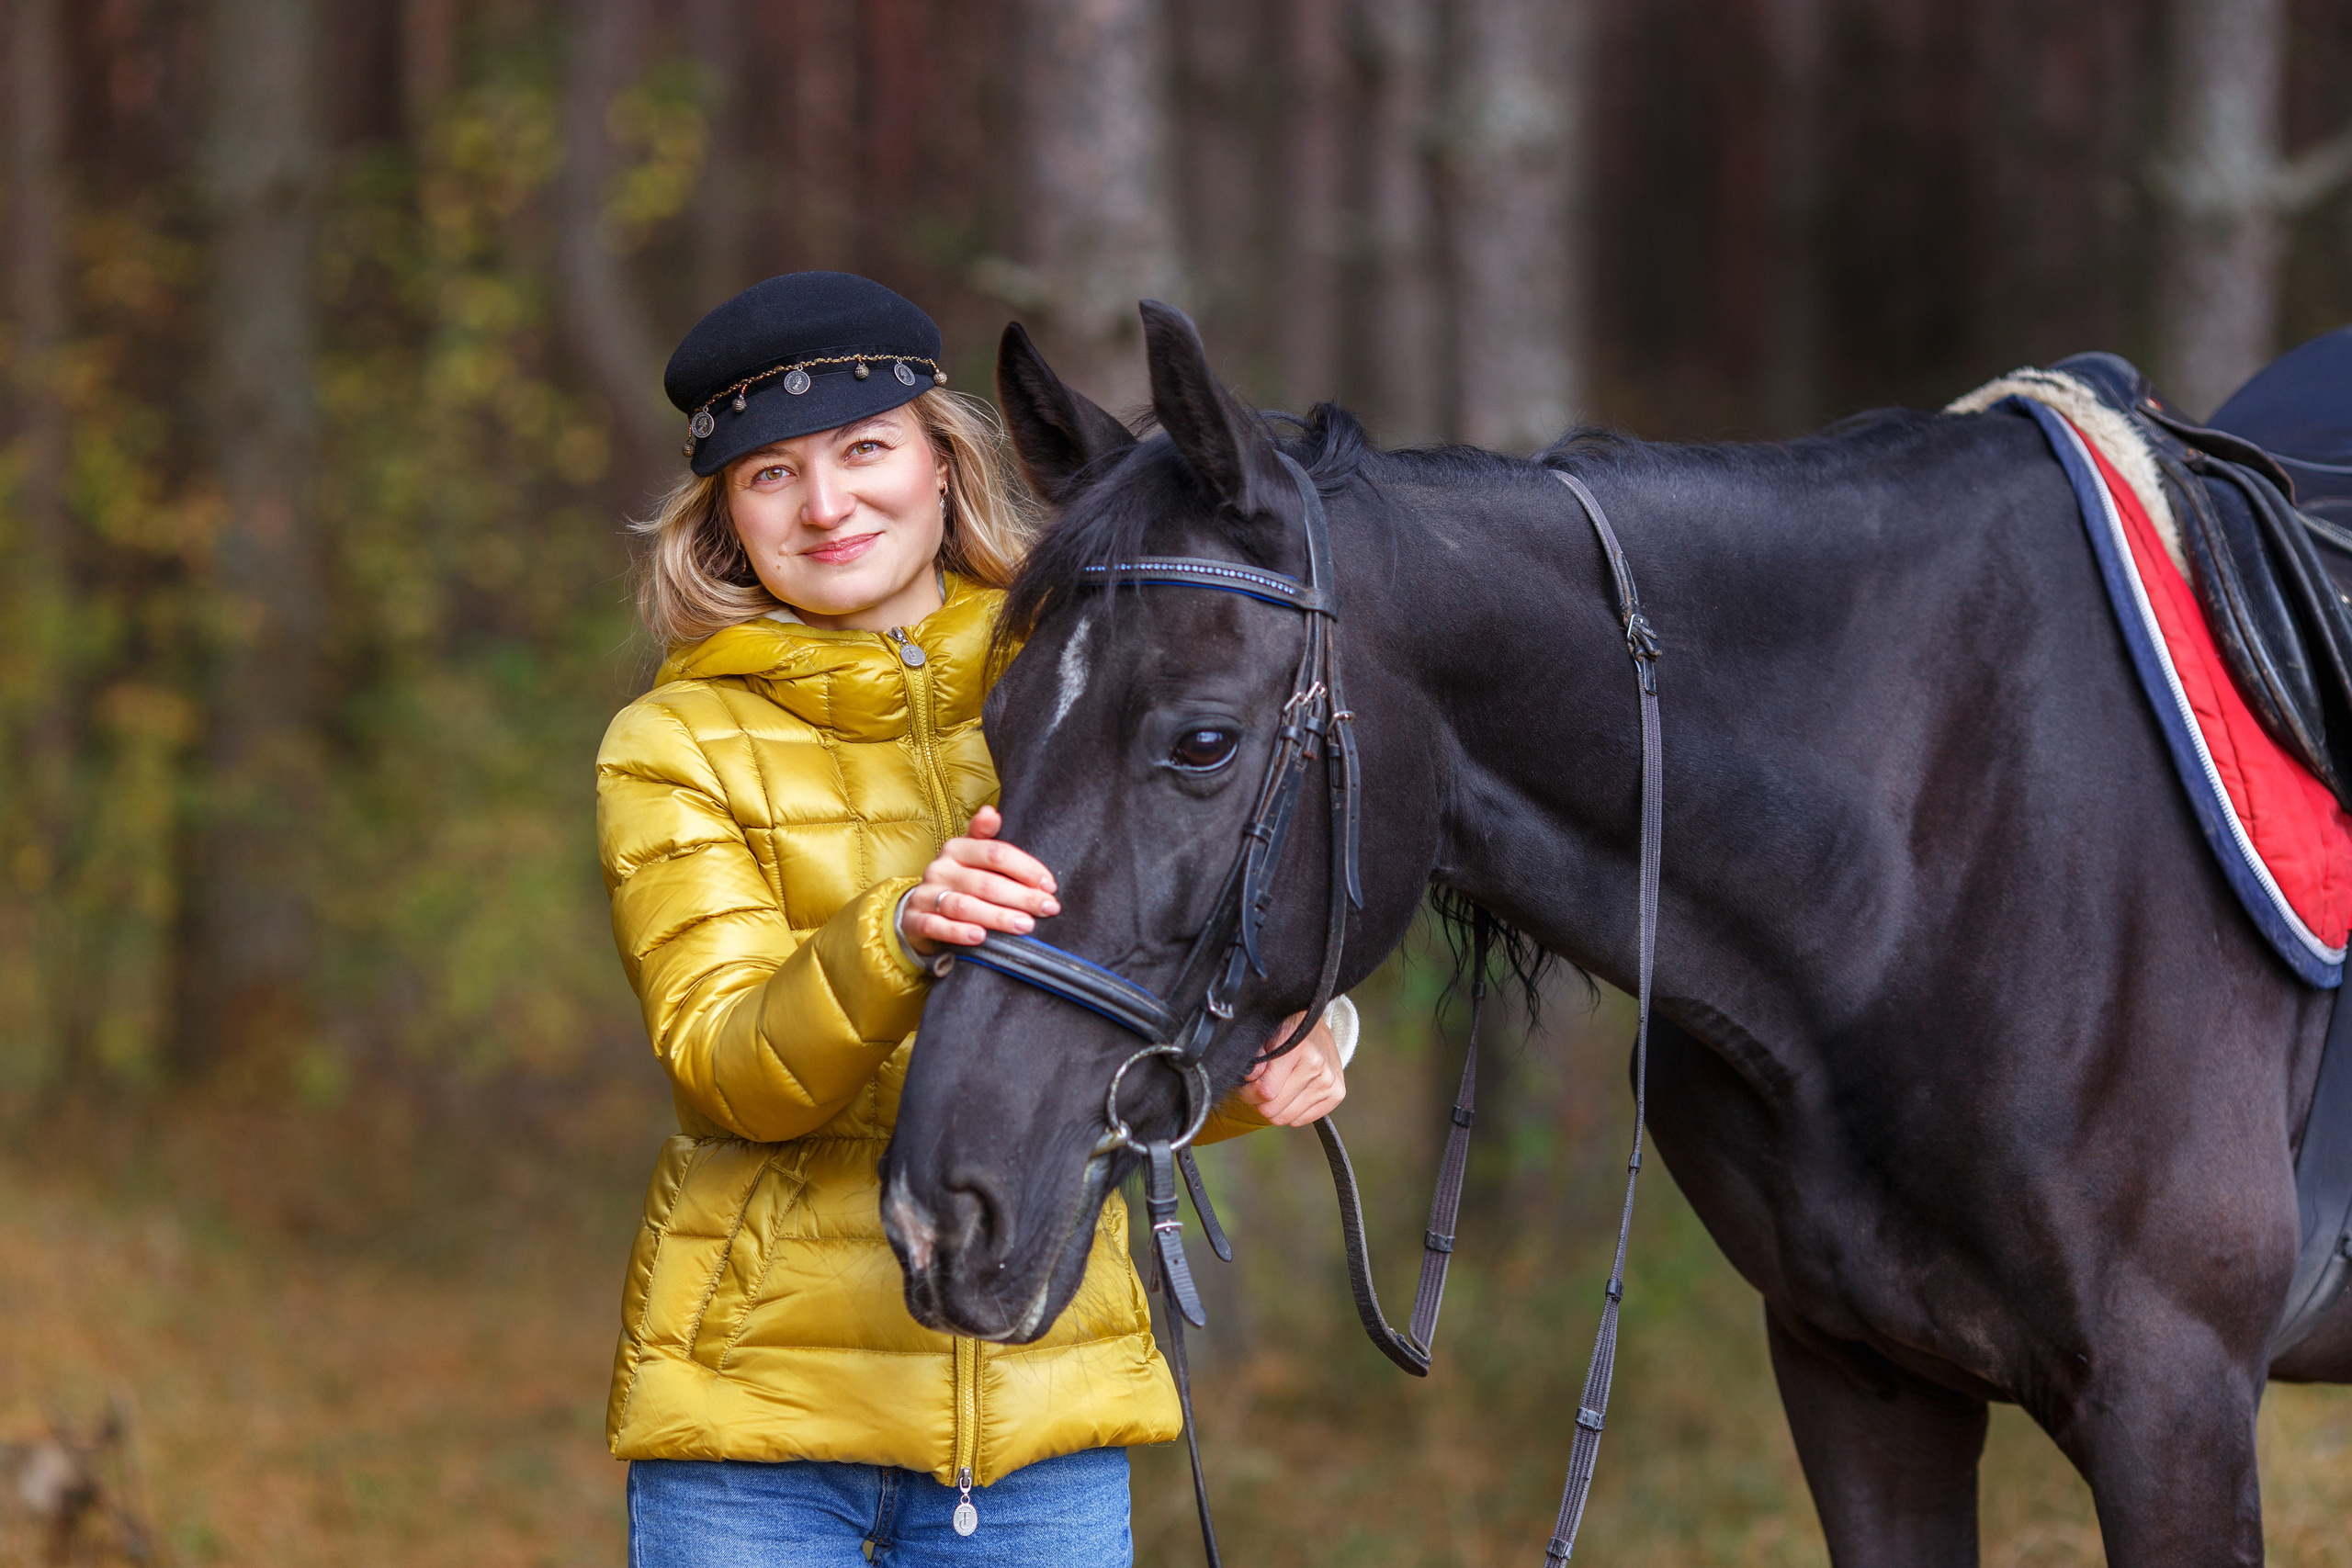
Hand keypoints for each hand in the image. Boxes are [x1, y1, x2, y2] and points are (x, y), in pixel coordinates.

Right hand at [901, 805, 1060, 955]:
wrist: (917, 910)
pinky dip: (959, 932)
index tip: (1049, 885)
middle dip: (1021, 897)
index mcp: (957, 849)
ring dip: (997, 917)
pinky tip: (980, 937)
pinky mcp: (916, 920)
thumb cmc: (957, 881)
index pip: (995, 853)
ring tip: (1024, 925)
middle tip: (1048, 908)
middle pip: (985, 882)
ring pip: (963, 906)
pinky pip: (937, 926)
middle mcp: (940, 869)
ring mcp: (926, 895)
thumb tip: (991, 813)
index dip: (1026, 869)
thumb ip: (985, 835)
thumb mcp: (970, 855)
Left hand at [1235, 1011, 1345, 1125]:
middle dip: (1260, 1102)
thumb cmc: (1287, 1033)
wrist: (1315, 1029)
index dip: (1248, 1092)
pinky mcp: (1337, 1094)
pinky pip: (1301, 1120)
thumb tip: (1250, 1078)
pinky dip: (1291, 1111)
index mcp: (1298, 1049)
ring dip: (1276, 1108)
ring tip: (1276, 1089)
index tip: (1247, 1084)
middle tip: (1260, 1087)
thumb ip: (1254, 1058)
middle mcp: (1317, 1067)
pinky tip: (1292, 1093)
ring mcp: (1329, 1083)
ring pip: (1287, 1119)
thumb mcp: (1265, 1037)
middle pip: (1274, 1109)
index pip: (1266, 1091)